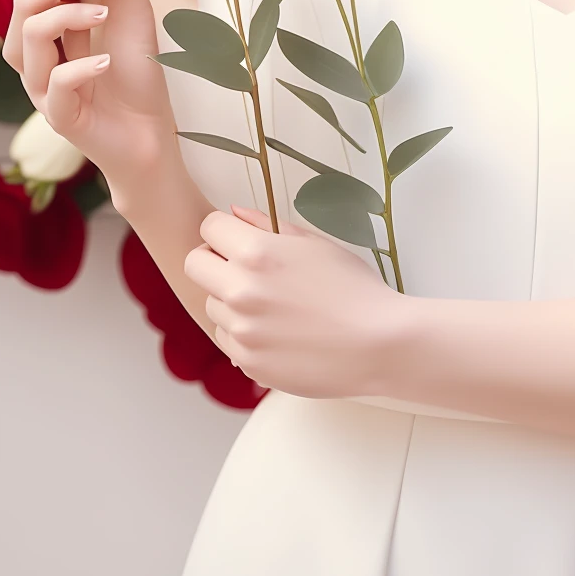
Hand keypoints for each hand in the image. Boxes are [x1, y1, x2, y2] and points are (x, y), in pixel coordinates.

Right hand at [2, 0, 177, 190]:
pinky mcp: (61, 118)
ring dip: (61, 19)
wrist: (153, 133)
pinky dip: (77, 69)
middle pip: (18, 16)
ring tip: (101, 13)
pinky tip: (104, 60)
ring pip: (24, 48)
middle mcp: (40, 60)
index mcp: (52, 35)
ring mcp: (45, 90)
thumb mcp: (134, 14)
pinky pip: (53, 88)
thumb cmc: (136, 75)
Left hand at [182, 205, 402, 398]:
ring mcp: (242, 331)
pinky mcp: (248, 362)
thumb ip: (268, 224)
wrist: (380, 344)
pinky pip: (227, 338)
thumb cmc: (354, 289)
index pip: (209, 227)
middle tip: (241, 268)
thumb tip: (234, 213)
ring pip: (211, 304)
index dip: (223, 230)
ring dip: (229, 300)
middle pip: (195, 264)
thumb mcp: (315, 244)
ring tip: (270, 305)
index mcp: (257, 253)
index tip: (237, 239)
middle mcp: (241, 291)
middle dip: (213, 260)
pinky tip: (277, 331)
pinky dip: (243, 333)